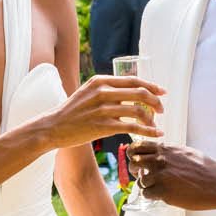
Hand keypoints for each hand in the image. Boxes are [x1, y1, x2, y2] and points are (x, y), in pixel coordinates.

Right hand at [44, 75, 163, 151]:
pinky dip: (148, 131)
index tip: (162, 92)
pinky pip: (132, 127)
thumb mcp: (87, 92)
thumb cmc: (72, 112)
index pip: (133, 80)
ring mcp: (103, 109)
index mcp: (100, 81)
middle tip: (162, 109)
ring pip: (138, 110)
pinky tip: (155, 134)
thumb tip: (128, 91)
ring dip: (152, 118)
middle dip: (155, 101)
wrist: (53, 127)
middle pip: (139, 93)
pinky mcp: (103, 126)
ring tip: (156, 124)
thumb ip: (105, 89)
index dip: (151, 86)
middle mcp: (102, 92)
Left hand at [129, 141, 215, 209]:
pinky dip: (151, 195)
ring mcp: (161, 176)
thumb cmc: (205, 168)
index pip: (137, 146)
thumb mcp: (185, 152)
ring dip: (146, 185)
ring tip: (157, 187)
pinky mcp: (164, 192)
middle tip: (142, 175)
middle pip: (133, 163)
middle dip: (135, 170)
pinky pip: (146, 193)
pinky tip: (161, 195)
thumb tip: (158, 152)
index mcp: (165, 149)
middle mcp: (160, 160)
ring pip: (140, 181)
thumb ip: (169, 152)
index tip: (137, 160)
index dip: (134, 154)